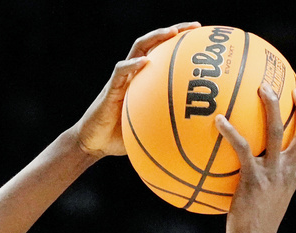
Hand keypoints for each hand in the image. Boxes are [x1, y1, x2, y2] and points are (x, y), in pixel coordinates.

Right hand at [73, 22, 199, 157]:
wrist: (94, 143)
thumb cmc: (122, 138)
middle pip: (154, 43)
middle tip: (194, 27)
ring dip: (154, 38)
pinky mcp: (110, 89)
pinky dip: (132, 65)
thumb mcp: (151, 131)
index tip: (201, 37)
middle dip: (174, 31)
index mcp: (145, 81)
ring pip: (137, 49)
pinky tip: (144, 61)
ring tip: (171, 32)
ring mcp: (121, 79)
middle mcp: (134, 74)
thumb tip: (196, 136)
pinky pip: (120, 72)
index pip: (163, 54)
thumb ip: (169, 127)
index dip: (181, 44)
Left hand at [216, 86, 295, 232]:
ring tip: (262, 87)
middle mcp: (288, 172)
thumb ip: (262, 184)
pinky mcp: (253, 179)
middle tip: (290, 87)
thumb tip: (243, 173)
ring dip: (271, 106)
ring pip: (277, 132)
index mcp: (293, 176)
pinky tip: (218, 120)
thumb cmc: (254, 227)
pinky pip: (242, 148)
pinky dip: (231, 132)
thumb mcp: (265, 203)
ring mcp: (272, 174)